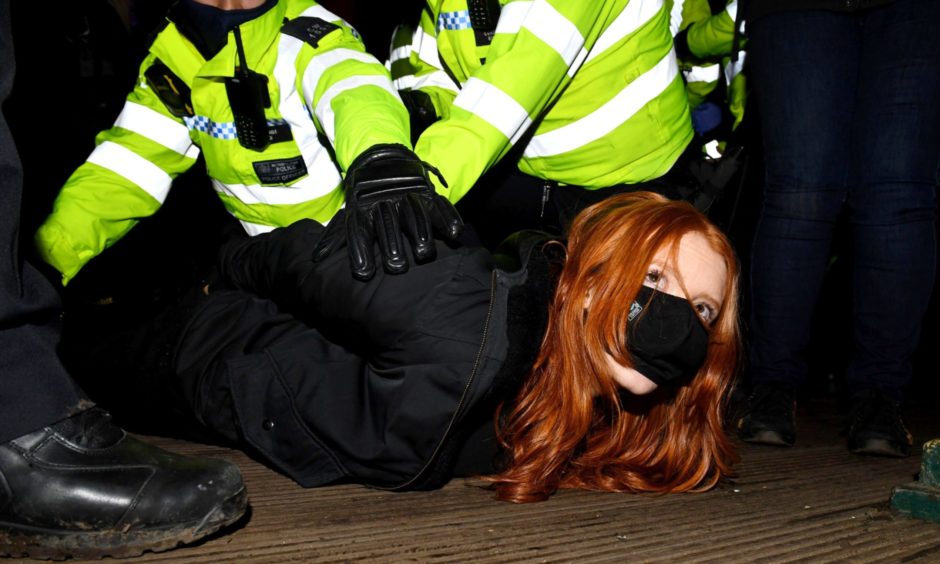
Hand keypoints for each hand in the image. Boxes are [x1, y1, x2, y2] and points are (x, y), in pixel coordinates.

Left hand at [315, 144, 462, 280]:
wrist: (381, 157)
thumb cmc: (363, 195)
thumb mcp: (349, 212)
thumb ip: (336, 236)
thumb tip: (316, 259)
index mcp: (363, 209)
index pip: (360, 232)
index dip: (361, 252)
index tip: (363, 273)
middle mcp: (384, 203)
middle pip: (389, 226)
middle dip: (392, 246)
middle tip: (396, 267)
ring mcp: (407, 196)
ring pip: (413, 215)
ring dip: (420, 234)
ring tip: (424, 253)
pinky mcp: (426, 192)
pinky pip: (439, 205)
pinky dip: (448, 217)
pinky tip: (455, 232)